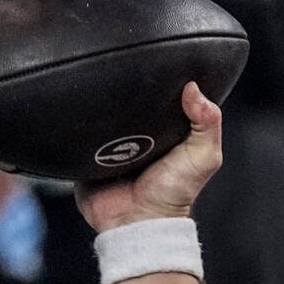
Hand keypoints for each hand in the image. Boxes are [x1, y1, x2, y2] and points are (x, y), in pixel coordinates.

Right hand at [76, 83, 222, 232]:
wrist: (136, 222)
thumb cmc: (173, 194)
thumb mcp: (203, 157)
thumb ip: (207, 124)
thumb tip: (194, 89)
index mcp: (167, 129)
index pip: (166, 96)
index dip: (166, 79)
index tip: (160, 61)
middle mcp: (139, 133)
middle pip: (130, 100)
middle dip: (127, 87)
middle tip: (124, 72)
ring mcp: (110, 142)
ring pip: (102, 113)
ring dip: (100, 103)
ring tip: (100, 89)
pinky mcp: (86, 152)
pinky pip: (76, 132)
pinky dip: (76, 124)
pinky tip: (79, 111)